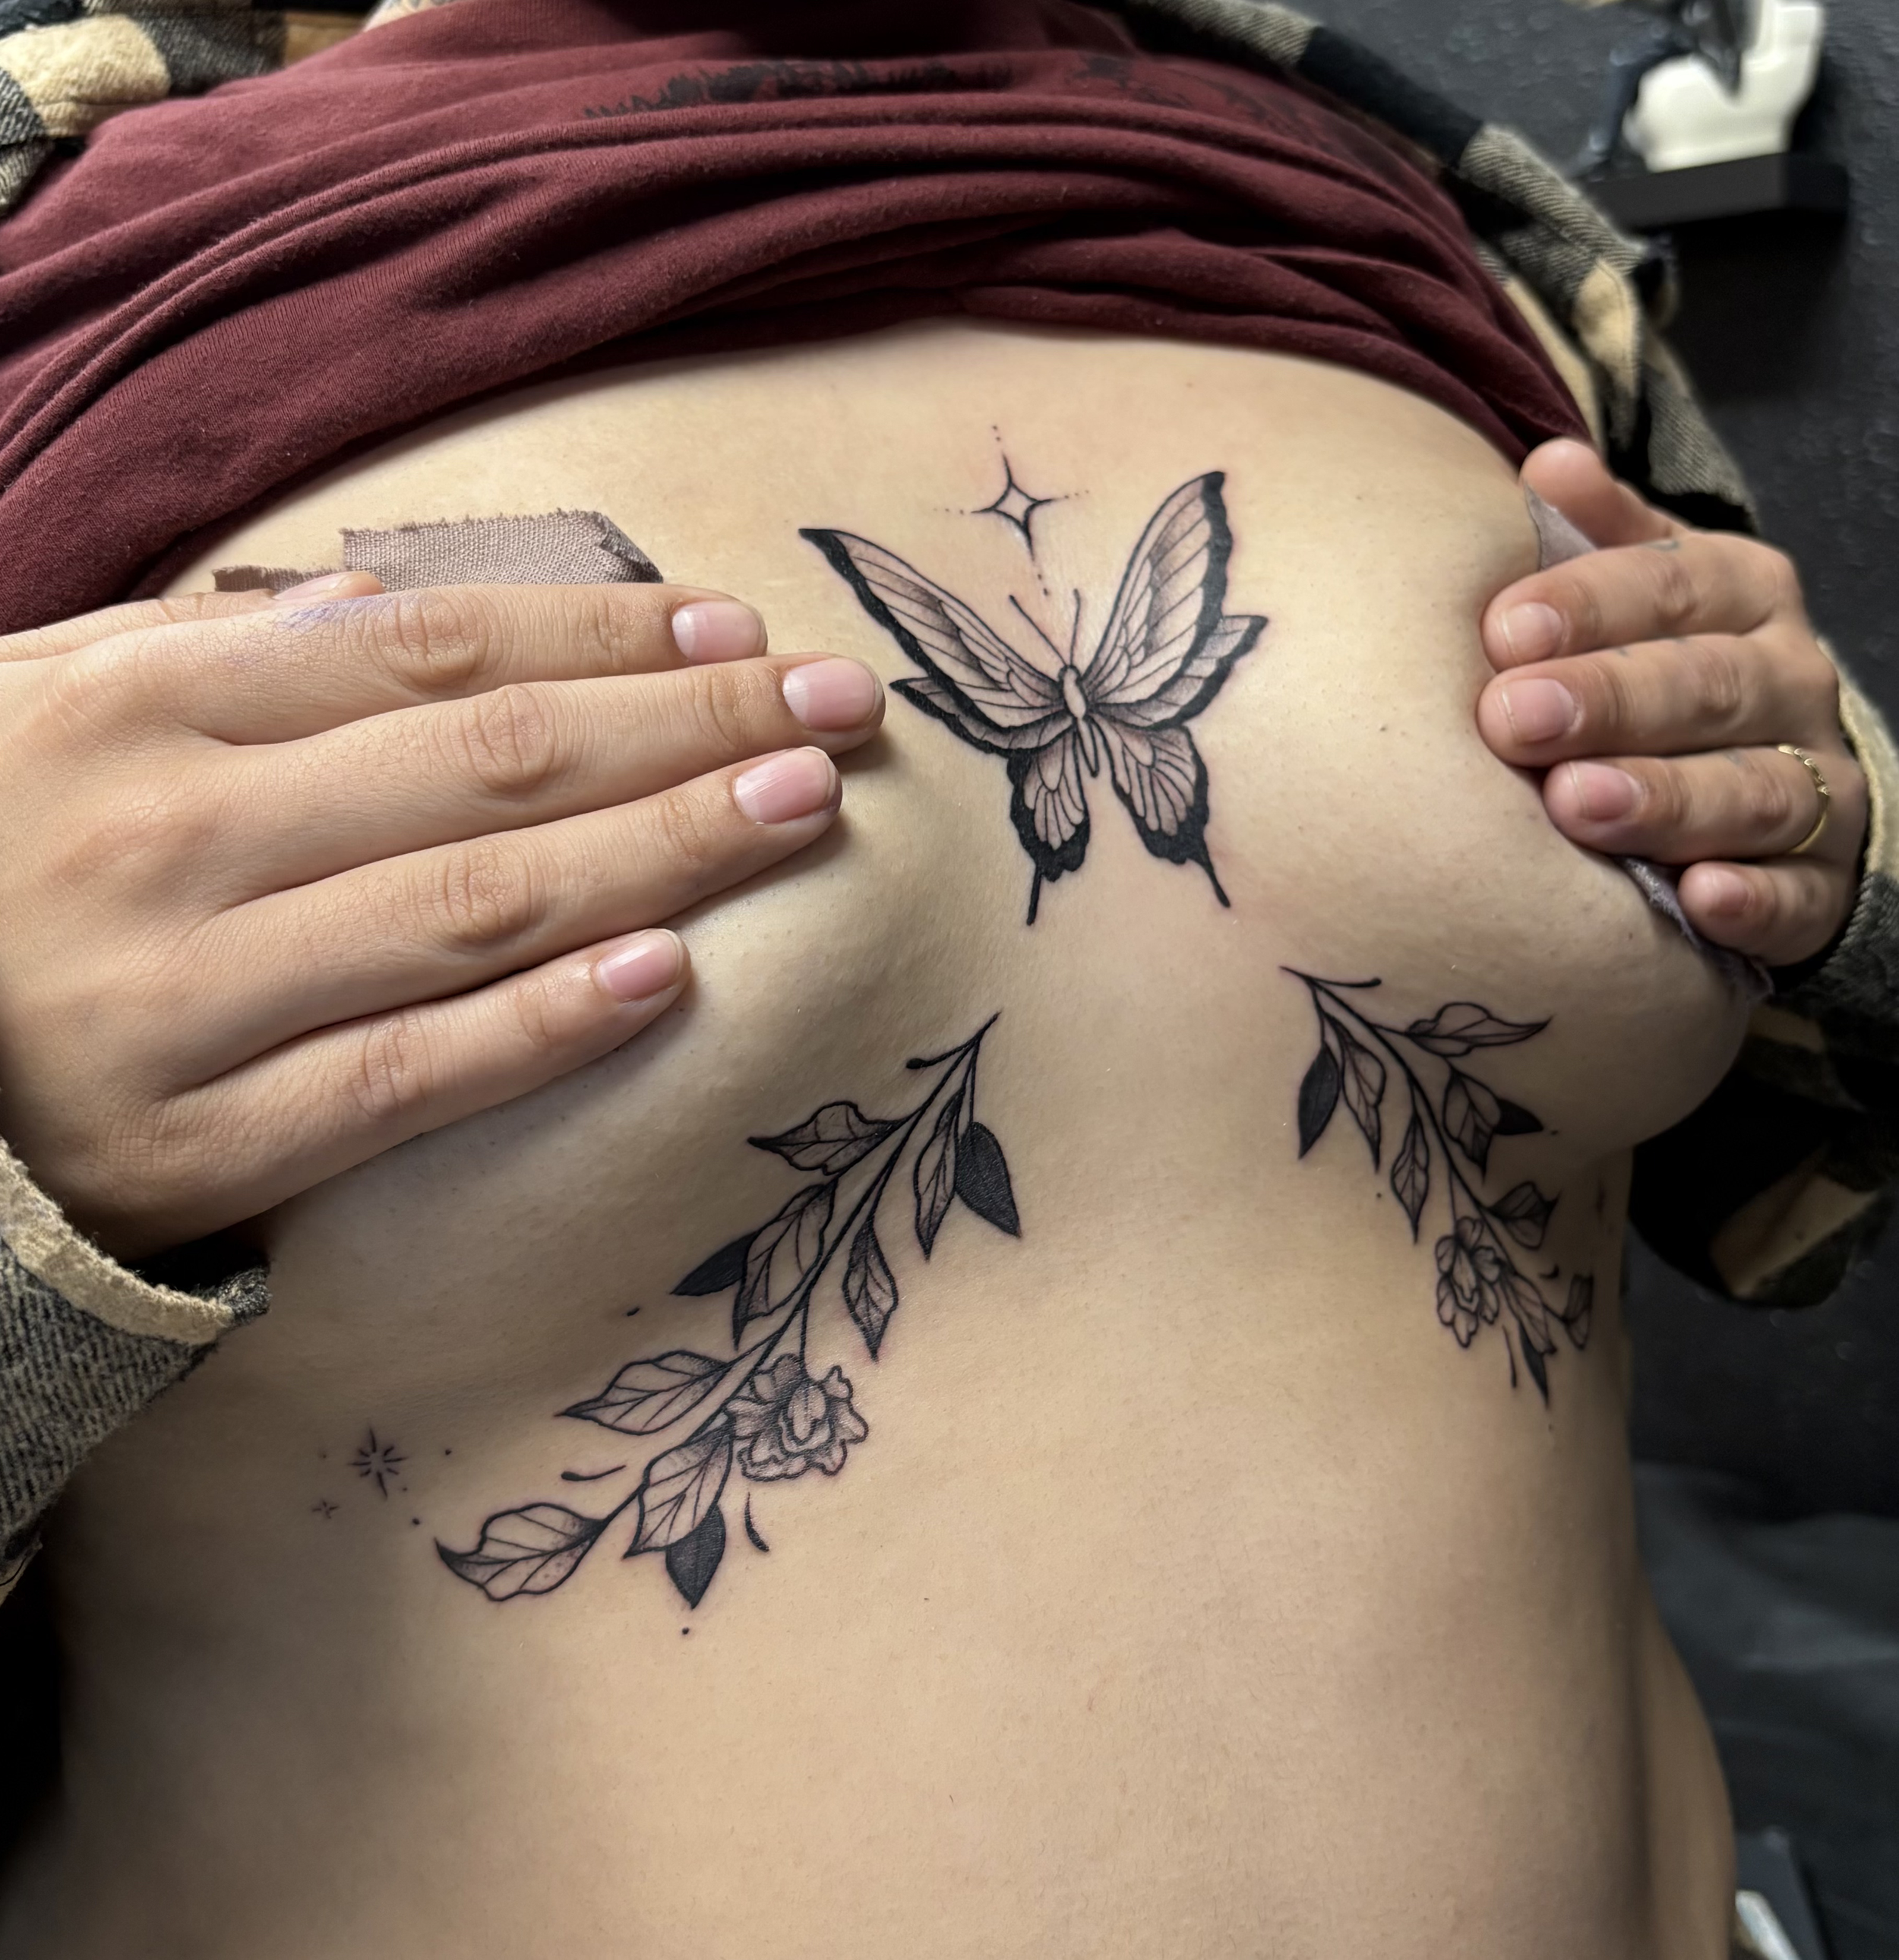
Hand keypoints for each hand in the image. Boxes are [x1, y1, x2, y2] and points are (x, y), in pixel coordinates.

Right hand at [0, 578, 883, 1256]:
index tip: (739, 625)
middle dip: (688, 724)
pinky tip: (671, 977)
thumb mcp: (43, 710)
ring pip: (473, 907)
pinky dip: (540, 1027)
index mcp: (142, 705)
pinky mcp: (190, 1150)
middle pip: (491, 763)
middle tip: (840, 705)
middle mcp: (167, 835)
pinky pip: (399, 1080)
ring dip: (664, 848)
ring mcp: (178, 999)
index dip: (604, 635)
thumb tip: (385, 593)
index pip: (432, 651)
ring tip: (802, 807)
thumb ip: (204, 645)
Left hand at [1476, 440, 1866, 966]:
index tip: (1501, 630)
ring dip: (1664, 798)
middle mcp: (1789, 683)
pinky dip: (1751, 899)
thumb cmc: (1647, 667)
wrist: (1748, 774)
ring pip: (1753, 789)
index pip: (1672, 583)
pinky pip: (1795, 896)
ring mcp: (1817, 784)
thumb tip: (1549, 463)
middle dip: (1608, 701)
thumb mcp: (1627, 589)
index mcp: (1742, 595)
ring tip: (1576, 806)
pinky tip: (1698, 898)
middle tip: (1513, 720)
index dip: (1589, 605)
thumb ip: (1590, 534)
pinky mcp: (1819, 883)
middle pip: (1705, 685)